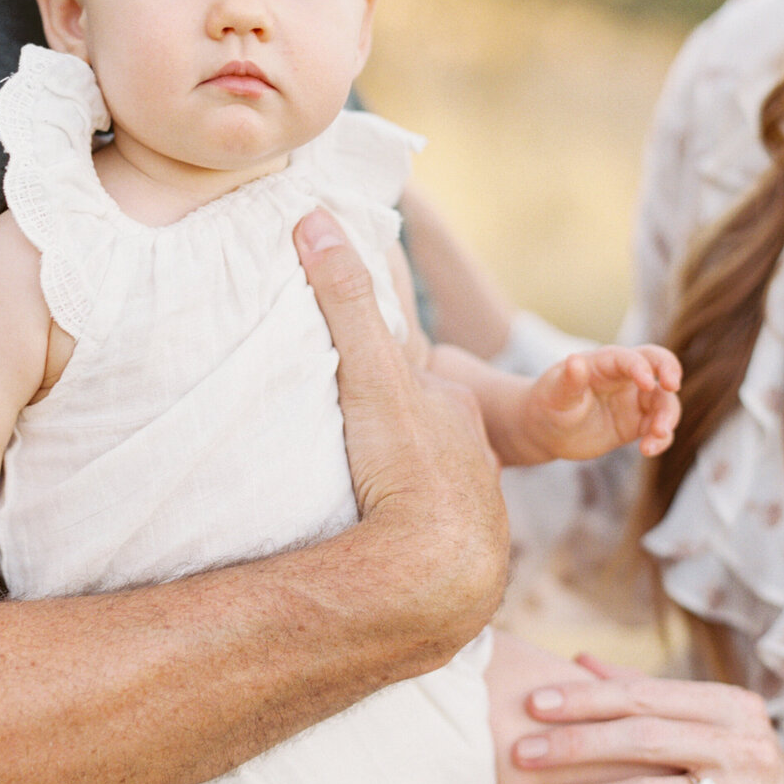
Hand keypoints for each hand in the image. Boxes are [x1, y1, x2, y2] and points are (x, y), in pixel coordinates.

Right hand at [294, 209, 508, 653]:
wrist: (441, 568)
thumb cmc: (408, 462)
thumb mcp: (369, 369)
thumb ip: (344, 297)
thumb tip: (314, 216)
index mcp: (450, 405)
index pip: (406, 368)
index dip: (374, 358)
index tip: (349, 358)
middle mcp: (468, 451)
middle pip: (420, 426)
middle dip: (389, 424)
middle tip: (348, 430)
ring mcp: (467, 505)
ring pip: (430, 479)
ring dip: (399, 480)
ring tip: (363, 489)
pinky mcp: (457, 555)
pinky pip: (431, 530)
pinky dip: (409, 528)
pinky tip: (387, 540)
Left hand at [513, 655, 783, 783]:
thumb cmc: (742, 770)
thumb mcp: (710, 724)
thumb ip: (646, 693)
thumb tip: (579, 660)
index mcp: (729, 706)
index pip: (644, 694)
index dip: (585, 698)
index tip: (532, 703)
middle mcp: (741, 747)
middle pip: (642, 738)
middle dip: (574, 745)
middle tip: (520, 753)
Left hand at [523, 345, 680, 461]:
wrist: (547, 431)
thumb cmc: (548, 403)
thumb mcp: (554, 393)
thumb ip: (568, 380)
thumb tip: (575, 360)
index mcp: (605, 362)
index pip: (630, 357)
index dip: (641, 367)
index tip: (647, 382)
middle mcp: (625, 377)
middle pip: (658, 364)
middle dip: (670, 370)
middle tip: (673, 386)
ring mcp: (634, 400)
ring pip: (664, 401)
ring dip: (667, 416)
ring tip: (657, 435)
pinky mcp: (637, 424)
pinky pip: (659, 429)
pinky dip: (661, 439)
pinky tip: (648, 449)